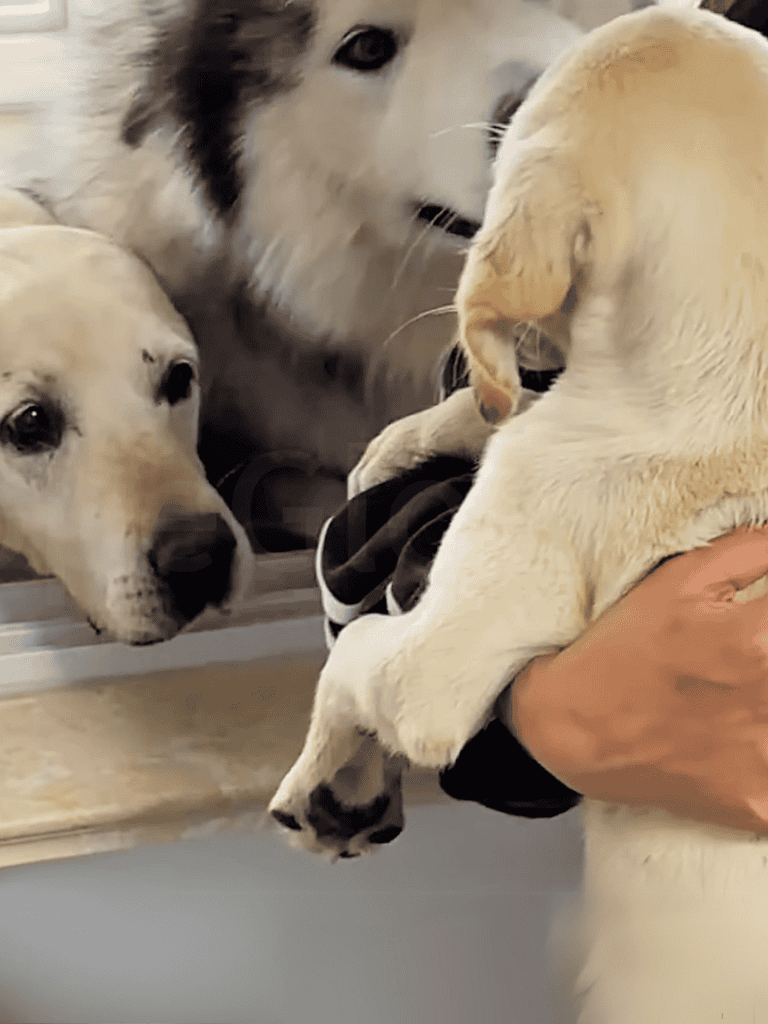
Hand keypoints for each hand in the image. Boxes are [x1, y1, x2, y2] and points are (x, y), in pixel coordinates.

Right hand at [502, 526, 767, 832]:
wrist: (574, 727)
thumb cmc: (624, 648)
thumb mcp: (682, 579)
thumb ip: (755, 549)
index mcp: (759, 638)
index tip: (761, 619)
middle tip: (749, 656)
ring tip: (744, 693)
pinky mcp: (761, 804)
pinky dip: (767, 756)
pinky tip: (746, 737)